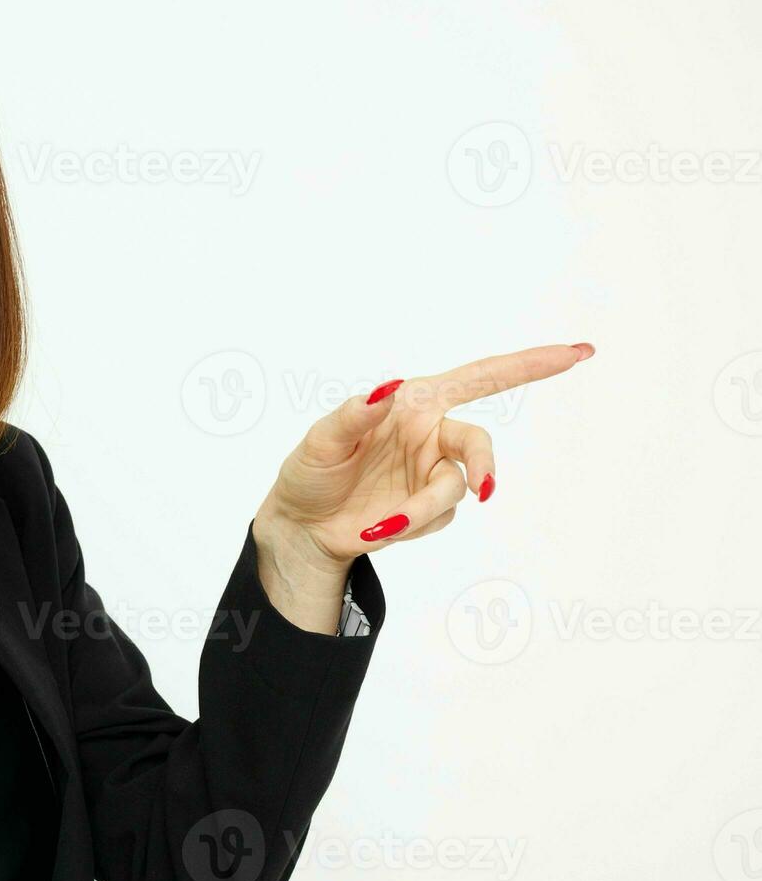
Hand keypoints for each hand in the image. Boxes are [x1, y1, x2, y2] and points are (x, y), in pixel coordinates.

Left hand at [251, 342, 596, 629]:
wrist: (304, 527)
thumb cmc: (310, 473)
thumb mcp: (321, 442)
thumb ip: (354, 415)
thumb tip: (386, 390)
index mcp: (413, 403)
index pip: (479, 378)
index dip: (528, 365)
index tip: (576, 354)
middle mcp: (430, 434)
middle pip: (479, 443)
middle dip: (485, 464)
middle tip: (484, 489)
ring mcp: (433, 473)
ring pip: (456, 490)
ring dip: (423, 509)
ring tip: (381, 524)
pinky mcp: (430, 511)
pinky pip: (439, 518)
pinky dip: (409, 525)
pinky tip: (377, 526)